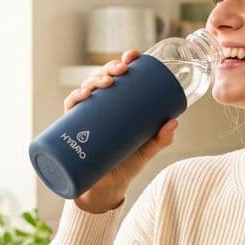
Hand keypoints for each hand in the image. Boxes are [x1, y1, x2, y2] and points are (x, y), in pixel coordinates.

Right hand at [64, 50, 178, 213]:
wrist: (107, 189)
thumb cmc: (127, 165)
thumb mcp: (147, 150)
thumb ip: (161, 139)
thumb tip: (173, 123)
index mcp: (119, 105)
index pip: (120, 77)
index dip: (125, 61)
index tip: (133, 55)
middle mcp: (101, 107)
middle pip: (103, 78)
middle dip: (110, 68)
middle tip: (121, 70)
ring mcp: (87, 117)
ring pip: (86, 89)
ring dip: (94, 79)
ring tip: (106, 83)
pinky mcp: (74, 130)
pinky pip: (71, 110)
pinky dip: (74, 100)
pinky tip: (81, 96)